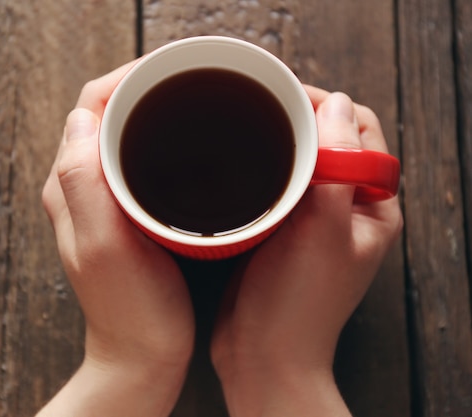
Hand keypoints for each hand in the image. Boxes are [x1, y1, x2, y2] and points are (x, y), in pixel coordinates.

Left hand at [38, 61, 194, 416]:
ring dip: (152, 113)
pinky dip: (160, 142)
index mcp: (70, 185)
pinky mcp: (124, 215)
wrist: (141, 355)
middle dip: (143, 89)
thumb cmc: (131, 311)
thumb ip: (84, 181)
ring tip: (191, 106)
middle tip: (188, 85)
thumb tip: (84, 118)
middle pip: (106, 114)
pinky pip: (137, 161)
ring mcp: (101, 200)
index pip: (90, 105)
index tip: (169, 75)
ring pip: (121, 134)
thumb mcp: (104, 247)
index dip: (128, 79)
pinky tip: (189, 151)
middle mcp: (79, 186)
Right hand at [211, 88, 402, 416]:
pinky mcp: (280, 231)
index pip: (360, 130)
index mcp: (372, 205)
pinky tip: (236, 165)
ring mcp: (312, 220)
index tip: (285, 96)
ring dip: (278, 143)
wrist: (261, 353)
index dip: (327, 106)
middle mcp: (346, 208)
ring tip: (246, 129)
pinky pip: (276, 185)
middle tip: (260, 108)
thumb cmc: (298, 302)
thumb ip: (337, 164)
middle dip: (299, 119)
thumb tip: (335, 104)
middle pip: (330, 141)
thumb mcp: (324, 229)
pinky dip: (260, 169)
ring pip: (300, 161)